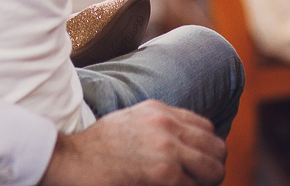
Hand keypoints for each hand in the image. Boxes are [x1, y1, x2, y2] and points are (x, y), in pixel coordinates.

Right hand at [40, 101, 224, 185]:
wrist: (72, 160)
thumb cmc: (96, 148)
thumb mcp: (130, 123)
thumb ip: (158, 127)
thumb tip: (184, 147)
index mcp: (158, 110)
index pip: (206, 127)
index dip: (206, 149)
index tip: (197, 164)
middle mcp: (166, 123)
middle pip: (217, 147)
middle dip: (212, 168)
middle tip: (197, 181)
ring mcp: (167, 147)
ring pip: (214, 169)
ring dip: (205, 182)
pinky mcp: (165, 171)